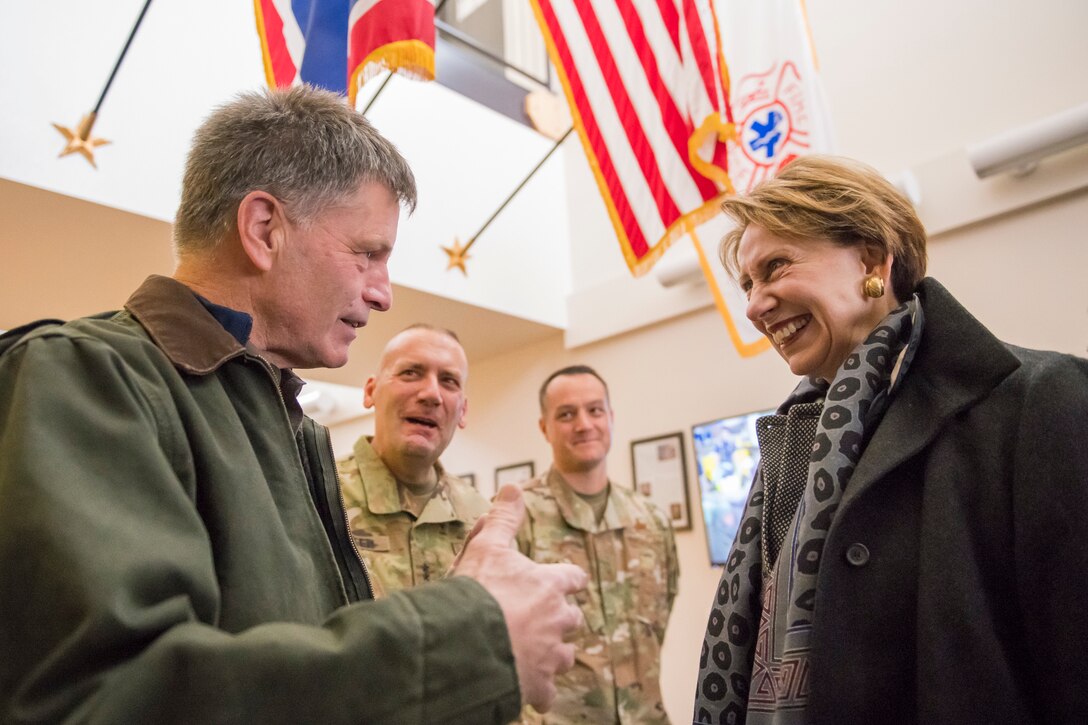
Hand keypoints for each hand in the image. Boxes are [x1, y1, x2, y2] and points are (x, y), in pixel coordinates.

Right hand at [452, 485, 586, 711]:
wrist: (465, 642)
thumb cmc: (477, 591)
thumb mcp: (487, 546)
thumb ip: (503, 519)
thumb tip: (512, 487)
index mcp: (550, 585)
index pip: (573, 578)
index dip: (566, 580)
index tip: (560, 582)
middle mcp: (558, 620)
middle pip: (572, 619)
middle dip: (559, 619)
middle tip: (535, 619)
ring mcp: (550, 655)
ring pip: (565, 656)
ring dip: (552, 654)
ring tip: (530, 652)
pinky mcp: (538, 685)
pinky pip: (547, 693)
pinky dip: (539, 691)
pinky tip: (524, 686)